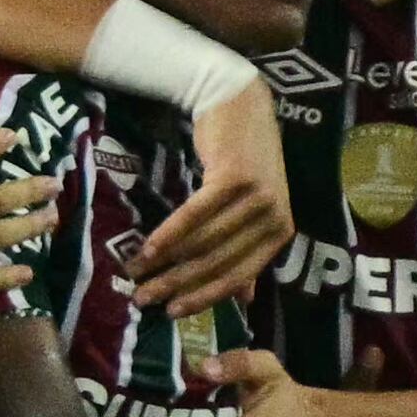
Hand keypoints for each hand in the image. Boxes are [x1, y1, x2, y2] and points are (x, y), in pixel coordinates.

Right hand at [134, 74, 298, 318]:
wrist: (238, 102)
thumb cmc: (243, 157)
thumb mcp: (254, 208)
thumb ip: (248, 251)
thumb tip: (245, 299)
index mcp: (280, 233)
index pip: (238, 277)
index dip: (203, 298)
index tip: (172, 314)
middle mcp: (274, 218)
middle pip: (218, 263)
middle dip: (177, 286)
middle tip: (143, 299)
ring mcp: (257, 198)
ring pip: (204, 241)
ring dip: (165, 262)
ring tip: (136, 273)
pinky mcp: (235, 178)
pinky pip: (195, 215)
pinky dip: (169, 234)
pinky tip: (148, 248)